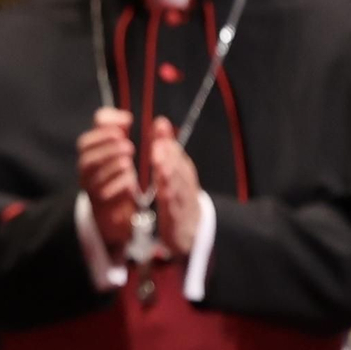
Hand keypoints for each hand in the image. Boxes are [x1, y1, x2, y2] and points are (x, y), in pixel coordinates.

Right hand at [77, 107, 138, 247]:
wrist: (116, 209)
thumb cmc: (120, 174)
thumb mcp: (120, 151)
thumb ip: (122, 132)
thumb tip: (126, 118)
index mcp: (95, 147)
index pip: (94, 126)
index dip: (108, 122)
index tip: (129, 121)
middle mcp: (87, 162)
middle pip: (85, 147)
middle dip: (107, 143)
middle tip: (128, 145)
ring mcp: (89, 180)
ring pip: (91, 168)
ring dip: (110, 163)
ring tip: (129, 162)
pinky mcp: (97, 199)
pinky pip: (100, 190)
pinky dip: (115, 183)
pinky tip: (129, 181)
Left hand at [150, 116, 200, 255]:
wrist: (192, 229)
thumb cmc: (179, 193)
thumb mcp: (174, 168)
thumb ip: (166, 145)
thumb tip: (160, 120)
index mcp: (183, 171)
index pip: (177, 155)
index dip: (168, 144)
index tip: (159, 131)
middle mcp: (185, 185)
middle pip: (179, 170)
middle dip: (169, 158)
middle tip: (158, 147)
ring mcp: (184, 203)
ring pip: (179, 189)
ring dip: (170, 179)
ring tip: (160, 169)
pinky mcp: (179, 221)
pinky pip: (175, 211)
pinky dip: (171, 204)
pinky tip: (164, 195)